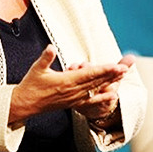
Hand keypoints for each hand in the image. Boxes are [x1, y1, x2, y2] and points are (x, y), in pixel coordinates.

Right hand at [8, 46, 129, 122]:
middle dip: (112, 75)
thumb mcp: (36, 69)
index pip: (89, 75)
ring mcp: (75, 98)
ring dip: (110, 82)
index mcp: (66, 82)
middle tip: (126, 68)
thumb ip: (45, 58)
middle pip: (96, 81)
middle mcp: (73, 91)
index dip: (103, 70)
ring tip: (122, 75)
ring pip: (95, 88)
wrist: (26, 104)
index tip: (115, 66)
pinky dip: (102, 93)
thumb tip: (50, 47)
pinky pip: (91, 97)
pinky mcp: (74, 102)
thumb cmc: (31, 85)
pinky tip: (112, 91)